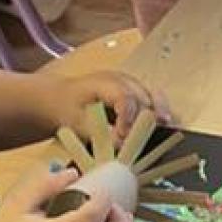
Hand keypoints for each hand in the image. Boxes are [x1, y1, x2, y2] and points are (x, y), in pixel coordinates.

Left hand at [29, 62, 167, 141]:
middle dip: (146, 117)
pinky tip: (164, 122)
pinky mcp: (132, 91)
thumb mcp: (77, 123)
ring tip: (165, 126)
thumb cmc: (65, 108)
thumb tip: (122, 142)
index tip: (125, 136)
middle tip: (148, 137)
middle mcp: (120, 79)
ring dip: (158, 111)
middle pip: (142, 96)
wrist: (56, 97)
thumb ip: (100, 133)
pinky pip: (151, 98)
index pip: (124, 98)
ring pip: (151, 94)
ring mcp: (128, 83)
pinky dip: (157, 109)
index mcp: (104, 83)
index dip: (128, 118)